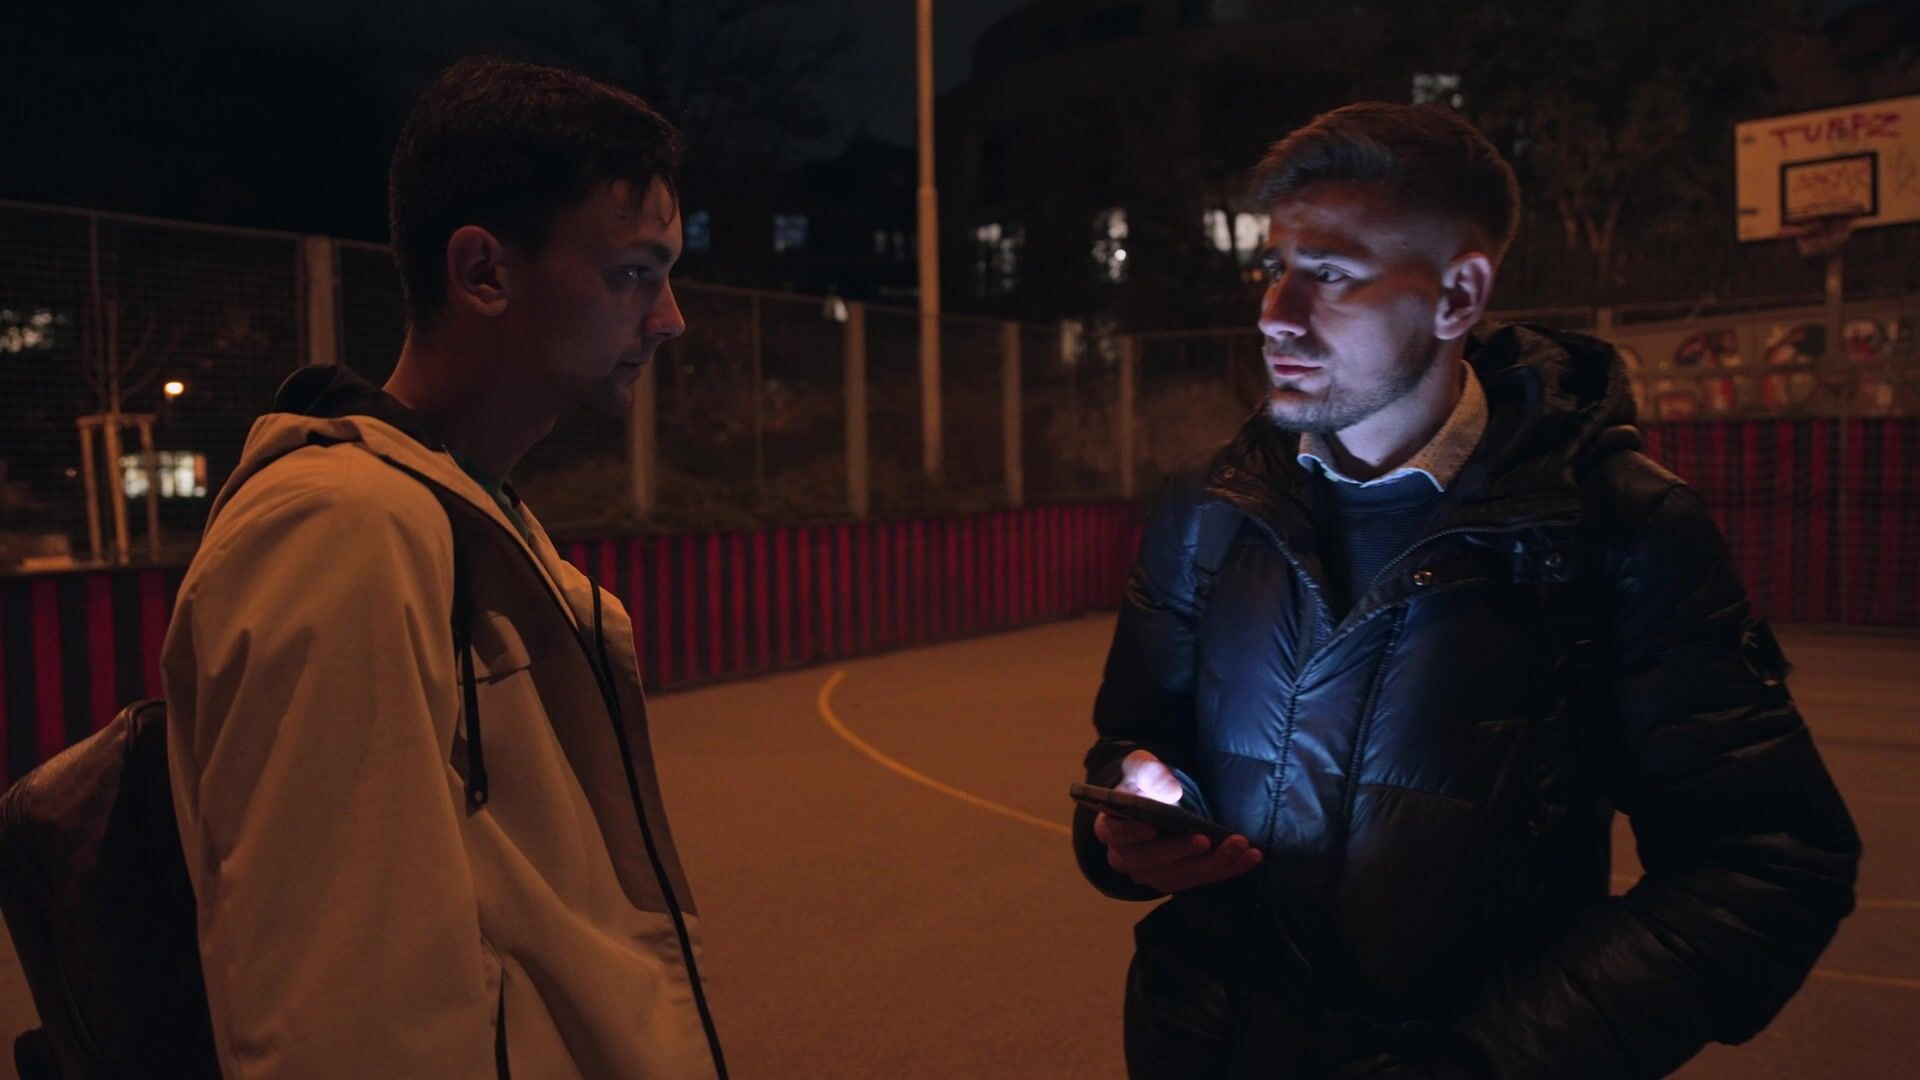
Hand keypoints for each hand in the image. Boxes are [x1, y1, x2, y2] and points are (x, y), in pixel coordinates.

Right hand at [1095, 751, 1261, 892]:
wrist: (1157, 804)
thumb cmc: (1145, 784)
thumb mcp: (1142, 766)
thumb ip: (1147, 770)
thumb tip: (1166, 787)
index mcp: (1111, 827)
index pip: (1115, 833)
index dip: (1131, 832)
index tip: (1151, 827)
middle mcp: (1126, 857)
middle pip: (1151, 861)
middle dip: (1182, 852)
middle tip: (1207, 839)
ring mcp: (1151, 874)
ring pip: (1180, 875)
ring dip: (1214, 864)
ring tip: (1241, 847)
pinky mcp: (1177, 881)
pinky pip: (1202, 880)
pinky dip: (1228, 870)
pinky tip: (1250, 857)